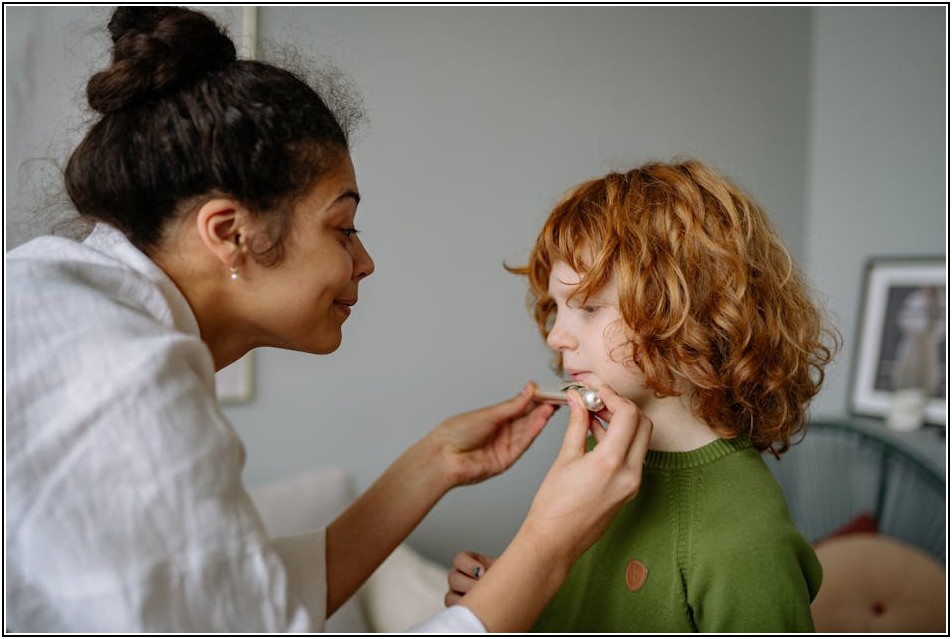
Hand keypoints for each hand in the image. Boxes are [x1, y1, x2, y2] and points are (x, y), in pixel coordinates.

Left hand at [428, 382, 556, 486]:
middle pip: (526, 419)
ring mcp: (505, 446)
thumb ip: (512, 405)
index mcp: (495, 418)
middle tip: (557, 397)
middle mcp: (502, 432)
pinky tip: (542, 420)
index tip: (548, 391)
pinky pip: (523, 444)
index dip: (535, 399)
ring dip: (541, 418)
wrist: (444, 456)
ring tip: (553, 405)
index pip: (520, 407)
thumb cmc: (457, 432)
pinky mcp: (507, 459)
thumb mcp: (488, 414)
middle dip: (542, 408)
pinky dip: (534, 432)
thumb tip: (529, 390)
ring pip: (527, 430)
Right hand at [450, 385, 652, 631]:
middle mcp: (629, 474)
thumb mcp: (564, 458)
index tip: (596, 390)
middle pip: (642, 424)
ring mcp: (632, 484)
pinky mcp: (628, 491)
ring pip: (639, 440)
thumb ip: (576, 425)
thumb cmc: (553, 507)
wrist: (555, 541)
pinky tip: (596, 434)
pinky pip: (632, 456)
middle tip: (598, 399)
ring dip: (622, 422)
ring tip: (593, 414)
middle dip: (622, 406)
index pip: (628, 414)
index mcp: (611, 463)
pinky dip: (619, 440)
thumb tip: (578, 401)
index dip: (613, 395)